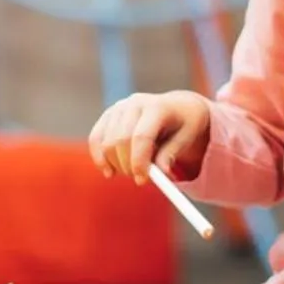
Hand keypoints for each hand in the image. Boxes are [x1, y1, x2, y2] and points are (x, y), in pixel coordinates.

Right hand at [87, 90, 211, 183]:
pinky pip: (95, 138)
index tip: (142, 180)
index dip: (139, 161)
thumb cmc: (185, 124)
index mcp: (157, 107)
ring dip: (116, 164)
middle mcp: (134, 103)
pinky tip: (109, 172)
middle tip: (139, 180)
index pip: (141, 136)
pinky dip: (99, 158)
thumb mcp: (187, 137)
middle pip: (121, 140)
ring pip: (106, 142)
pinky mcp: (108, 114)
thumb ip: (171, 154)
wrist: (177, 106)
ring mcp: (118, 107)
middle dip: (127, 165)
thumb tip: (162, 173)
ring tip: (132, 171)